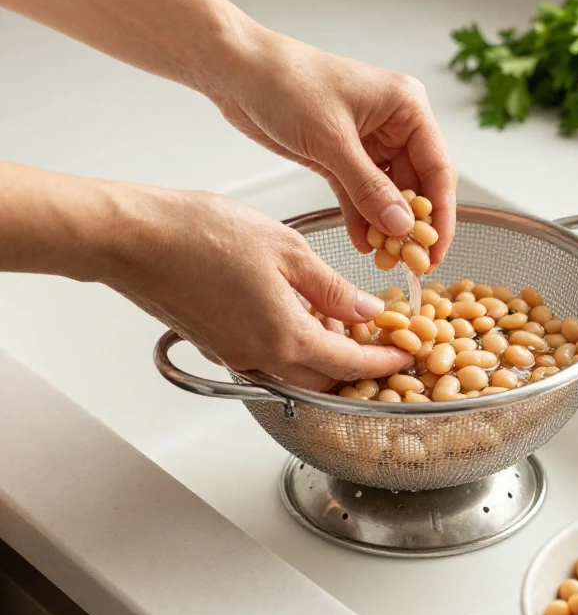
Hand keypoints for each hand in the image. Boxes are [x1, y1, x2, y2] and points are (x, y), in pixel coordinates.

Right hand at [105, 184, 412, 388]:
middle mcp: (258, 359)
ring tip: (341, 321)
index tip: (405, 359)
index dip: (383, 364)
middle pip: (322, 380)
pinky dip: (289, 344)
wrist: (134, 239)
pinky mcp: (211, 343)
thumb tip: (365, 312)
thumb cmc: (202, 234)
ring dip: (321, 356)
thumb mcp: (287, 250)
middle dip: (356, 368)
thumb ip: (331, 288)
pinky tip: (296, 311)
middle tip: (380, 346)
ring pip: (291, 370)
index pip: (350, 365)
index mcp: (285, 339)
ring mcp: (231, 355)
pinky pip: (263, 355)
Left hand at [206, 31, 457, 268]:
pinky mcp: (341, 155)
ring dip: (386, 225)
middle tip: (410, 263)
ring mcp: (369, 141)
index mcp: (406, 107)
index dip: (441, 214)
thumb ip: (368, 188)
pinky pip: (359, 194)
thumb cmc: (286, 82)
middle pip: (418, 185)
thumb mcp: (332, 139)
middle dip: (412, 224)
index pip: (438, 168)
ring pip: (389, 194)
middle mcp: (395, 123)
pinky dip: (361, 217)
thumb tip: (402, 225)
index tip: (435, 252)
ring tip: (383, 258)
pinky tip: (362, 242)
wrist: (238, 71)